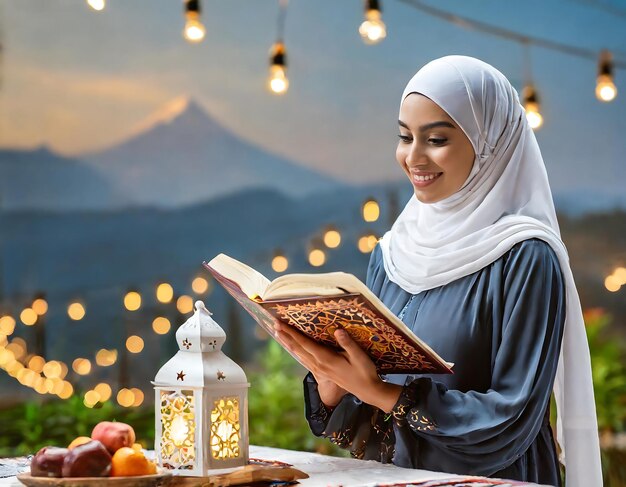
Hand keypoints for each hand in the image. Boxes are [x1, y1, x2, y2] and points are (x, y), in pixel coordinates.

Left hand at [274, 323, 401, 411]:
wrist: (367, 390)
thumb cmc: (365, 371)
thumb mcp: (359, 356)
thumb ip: (347, 343)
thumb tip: (337, 330)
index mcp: (326, 359)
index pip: (305, 344)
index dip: (292, 333)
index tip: (281, 324)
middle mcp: (319, 365)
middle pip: (298, 348)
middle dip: (286, 336)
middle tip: (274, 324)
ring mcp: (320, 370)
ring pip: (300, 355)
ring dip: (289, 344)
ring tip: (279, 334)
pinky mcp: (322, 373)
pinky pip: (305, 360)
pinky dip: (297, 352)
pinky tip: (294, 349)